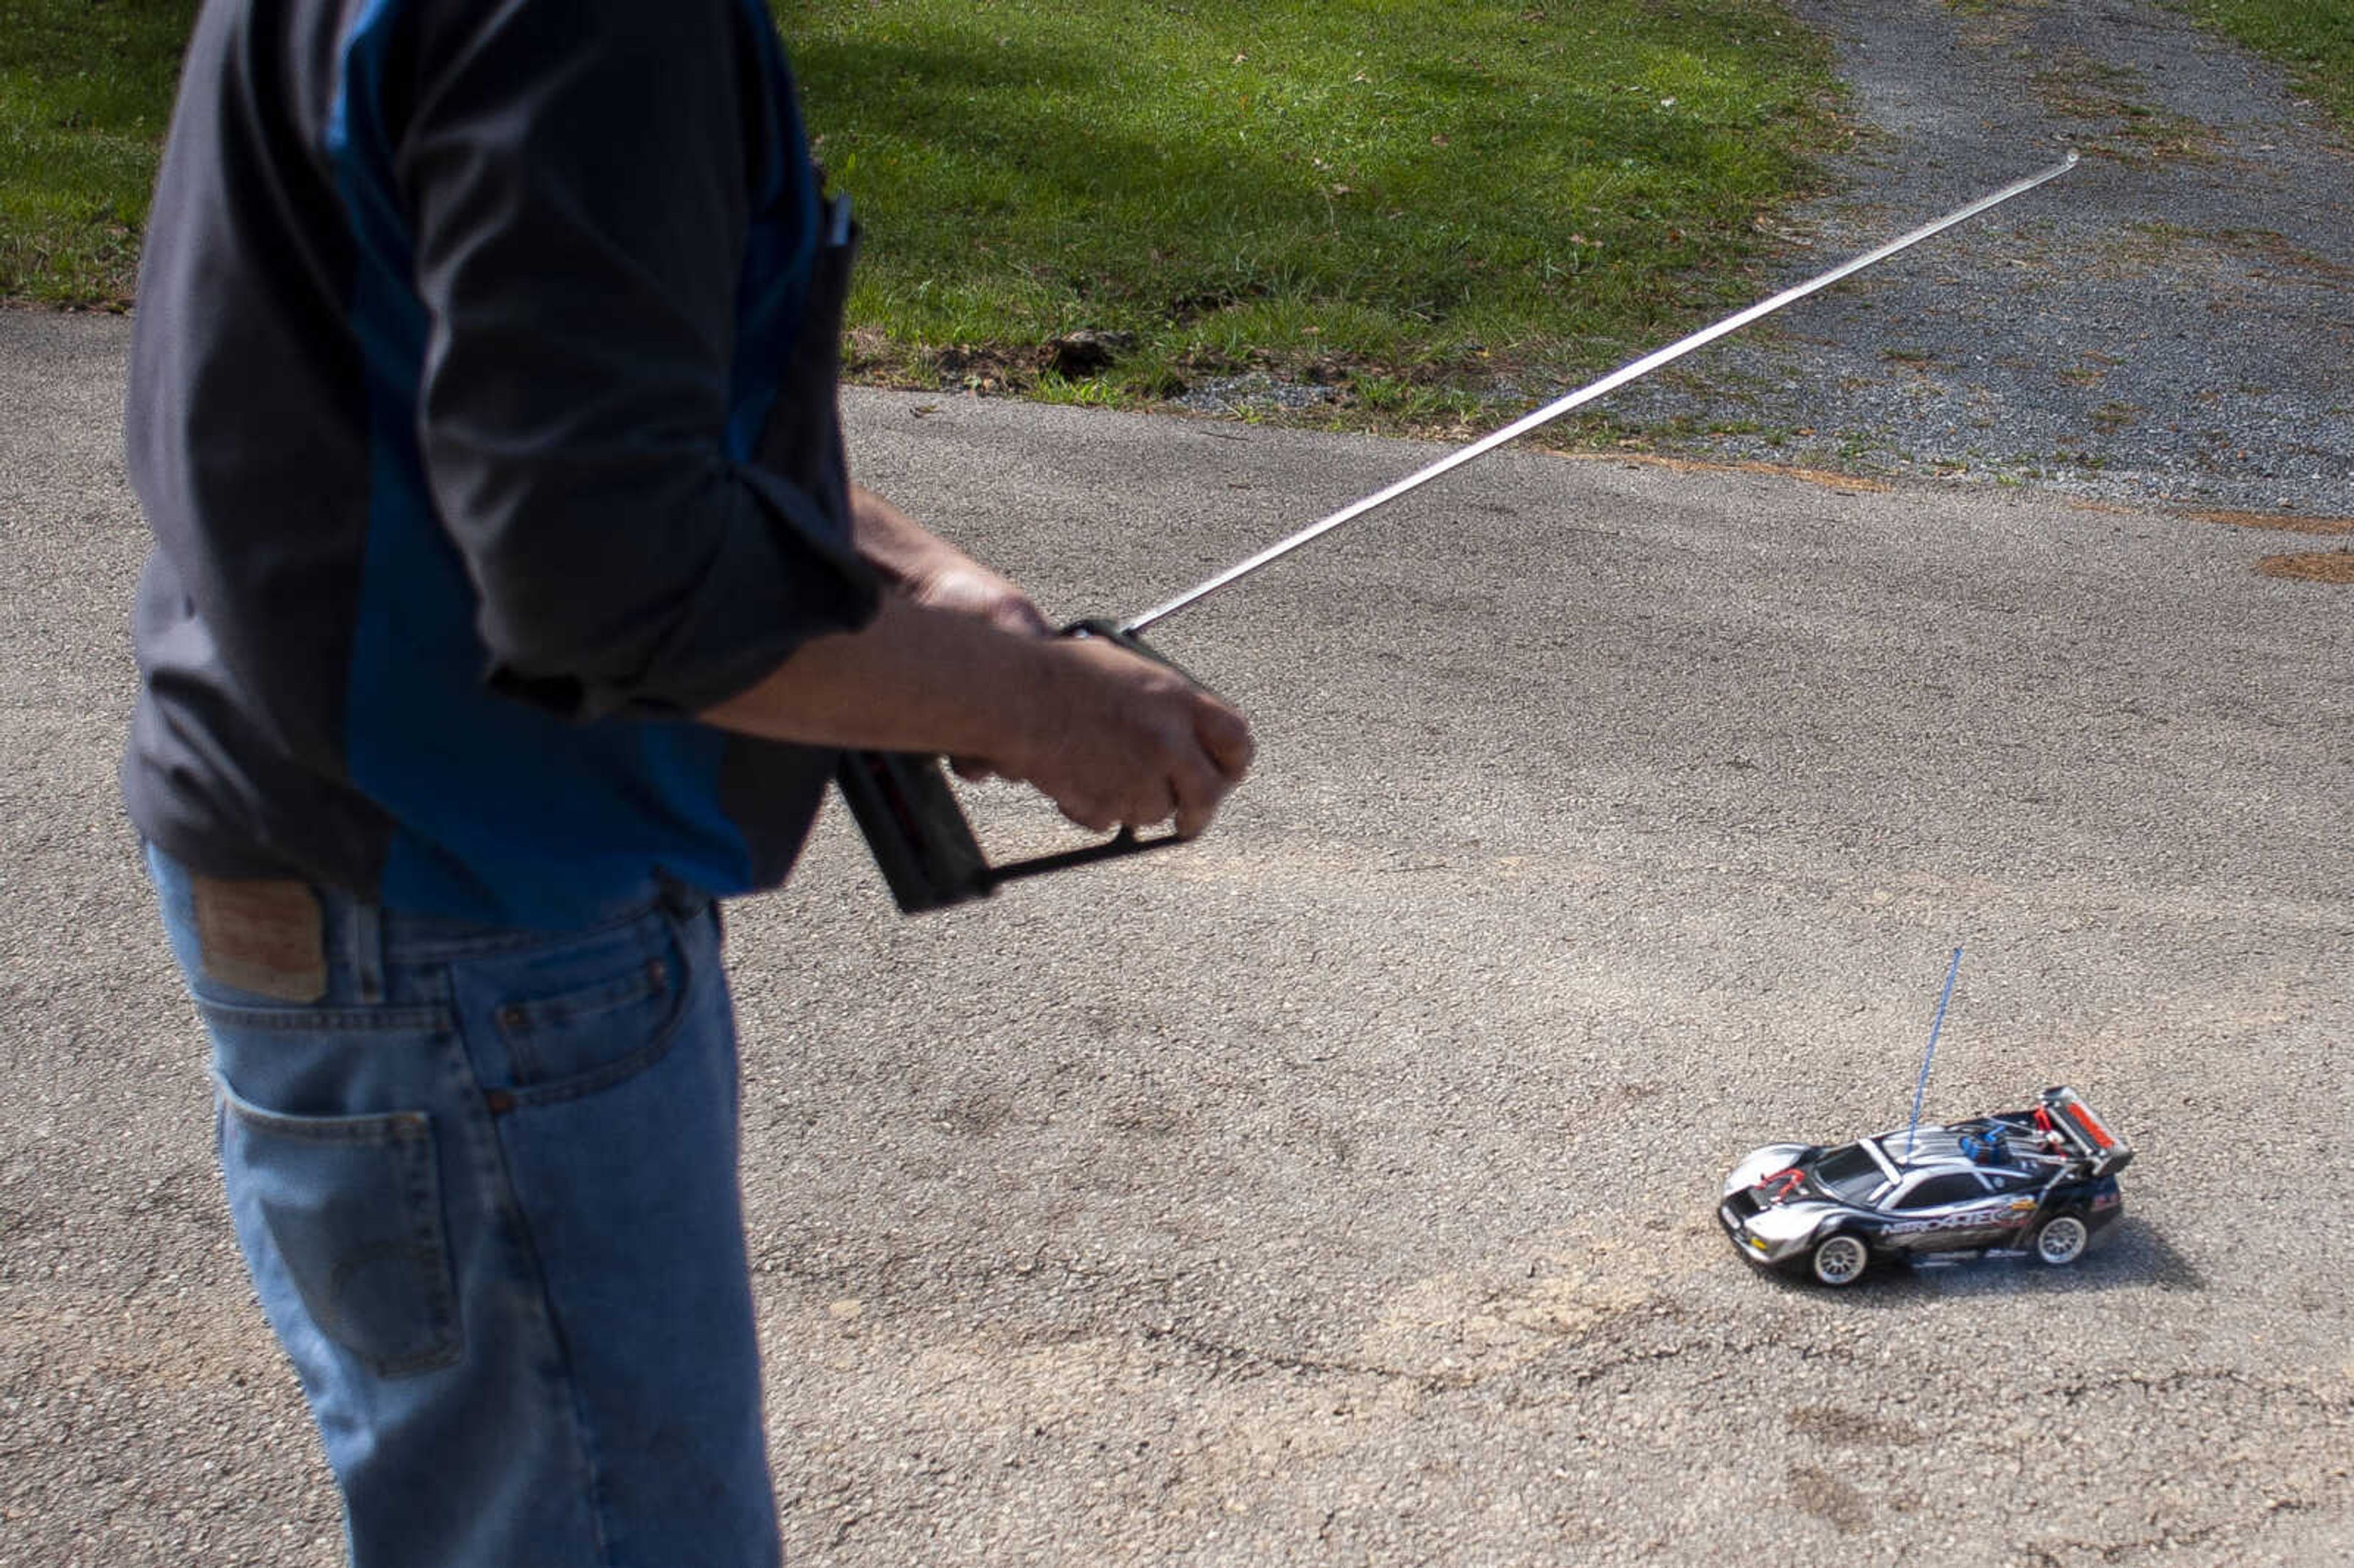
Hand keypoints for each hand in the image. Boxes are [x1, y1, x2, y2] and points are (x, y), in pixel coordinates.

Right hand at [995, 634, 1253, 838]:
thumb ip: (1163, 706)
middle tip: (1188, 820)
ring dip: (1139, 806)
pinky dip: (1100, 811)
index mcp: (1178, 700)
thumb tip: (1182, 737)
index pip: (1236, 739)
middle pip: (1207, 794)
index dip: (1234, 762)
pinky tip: (1078, 783)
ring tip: (1108, 778)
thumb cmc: (1061, 673)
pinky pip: (1113, 822)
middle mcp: (1167, 741)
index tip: (1225, 774)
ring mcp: (1137, 776)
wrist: (1014, 694)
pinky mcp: (1105, 803)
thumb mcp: (1128, 671)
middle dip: (1199, 812)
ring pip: (1157, 812)